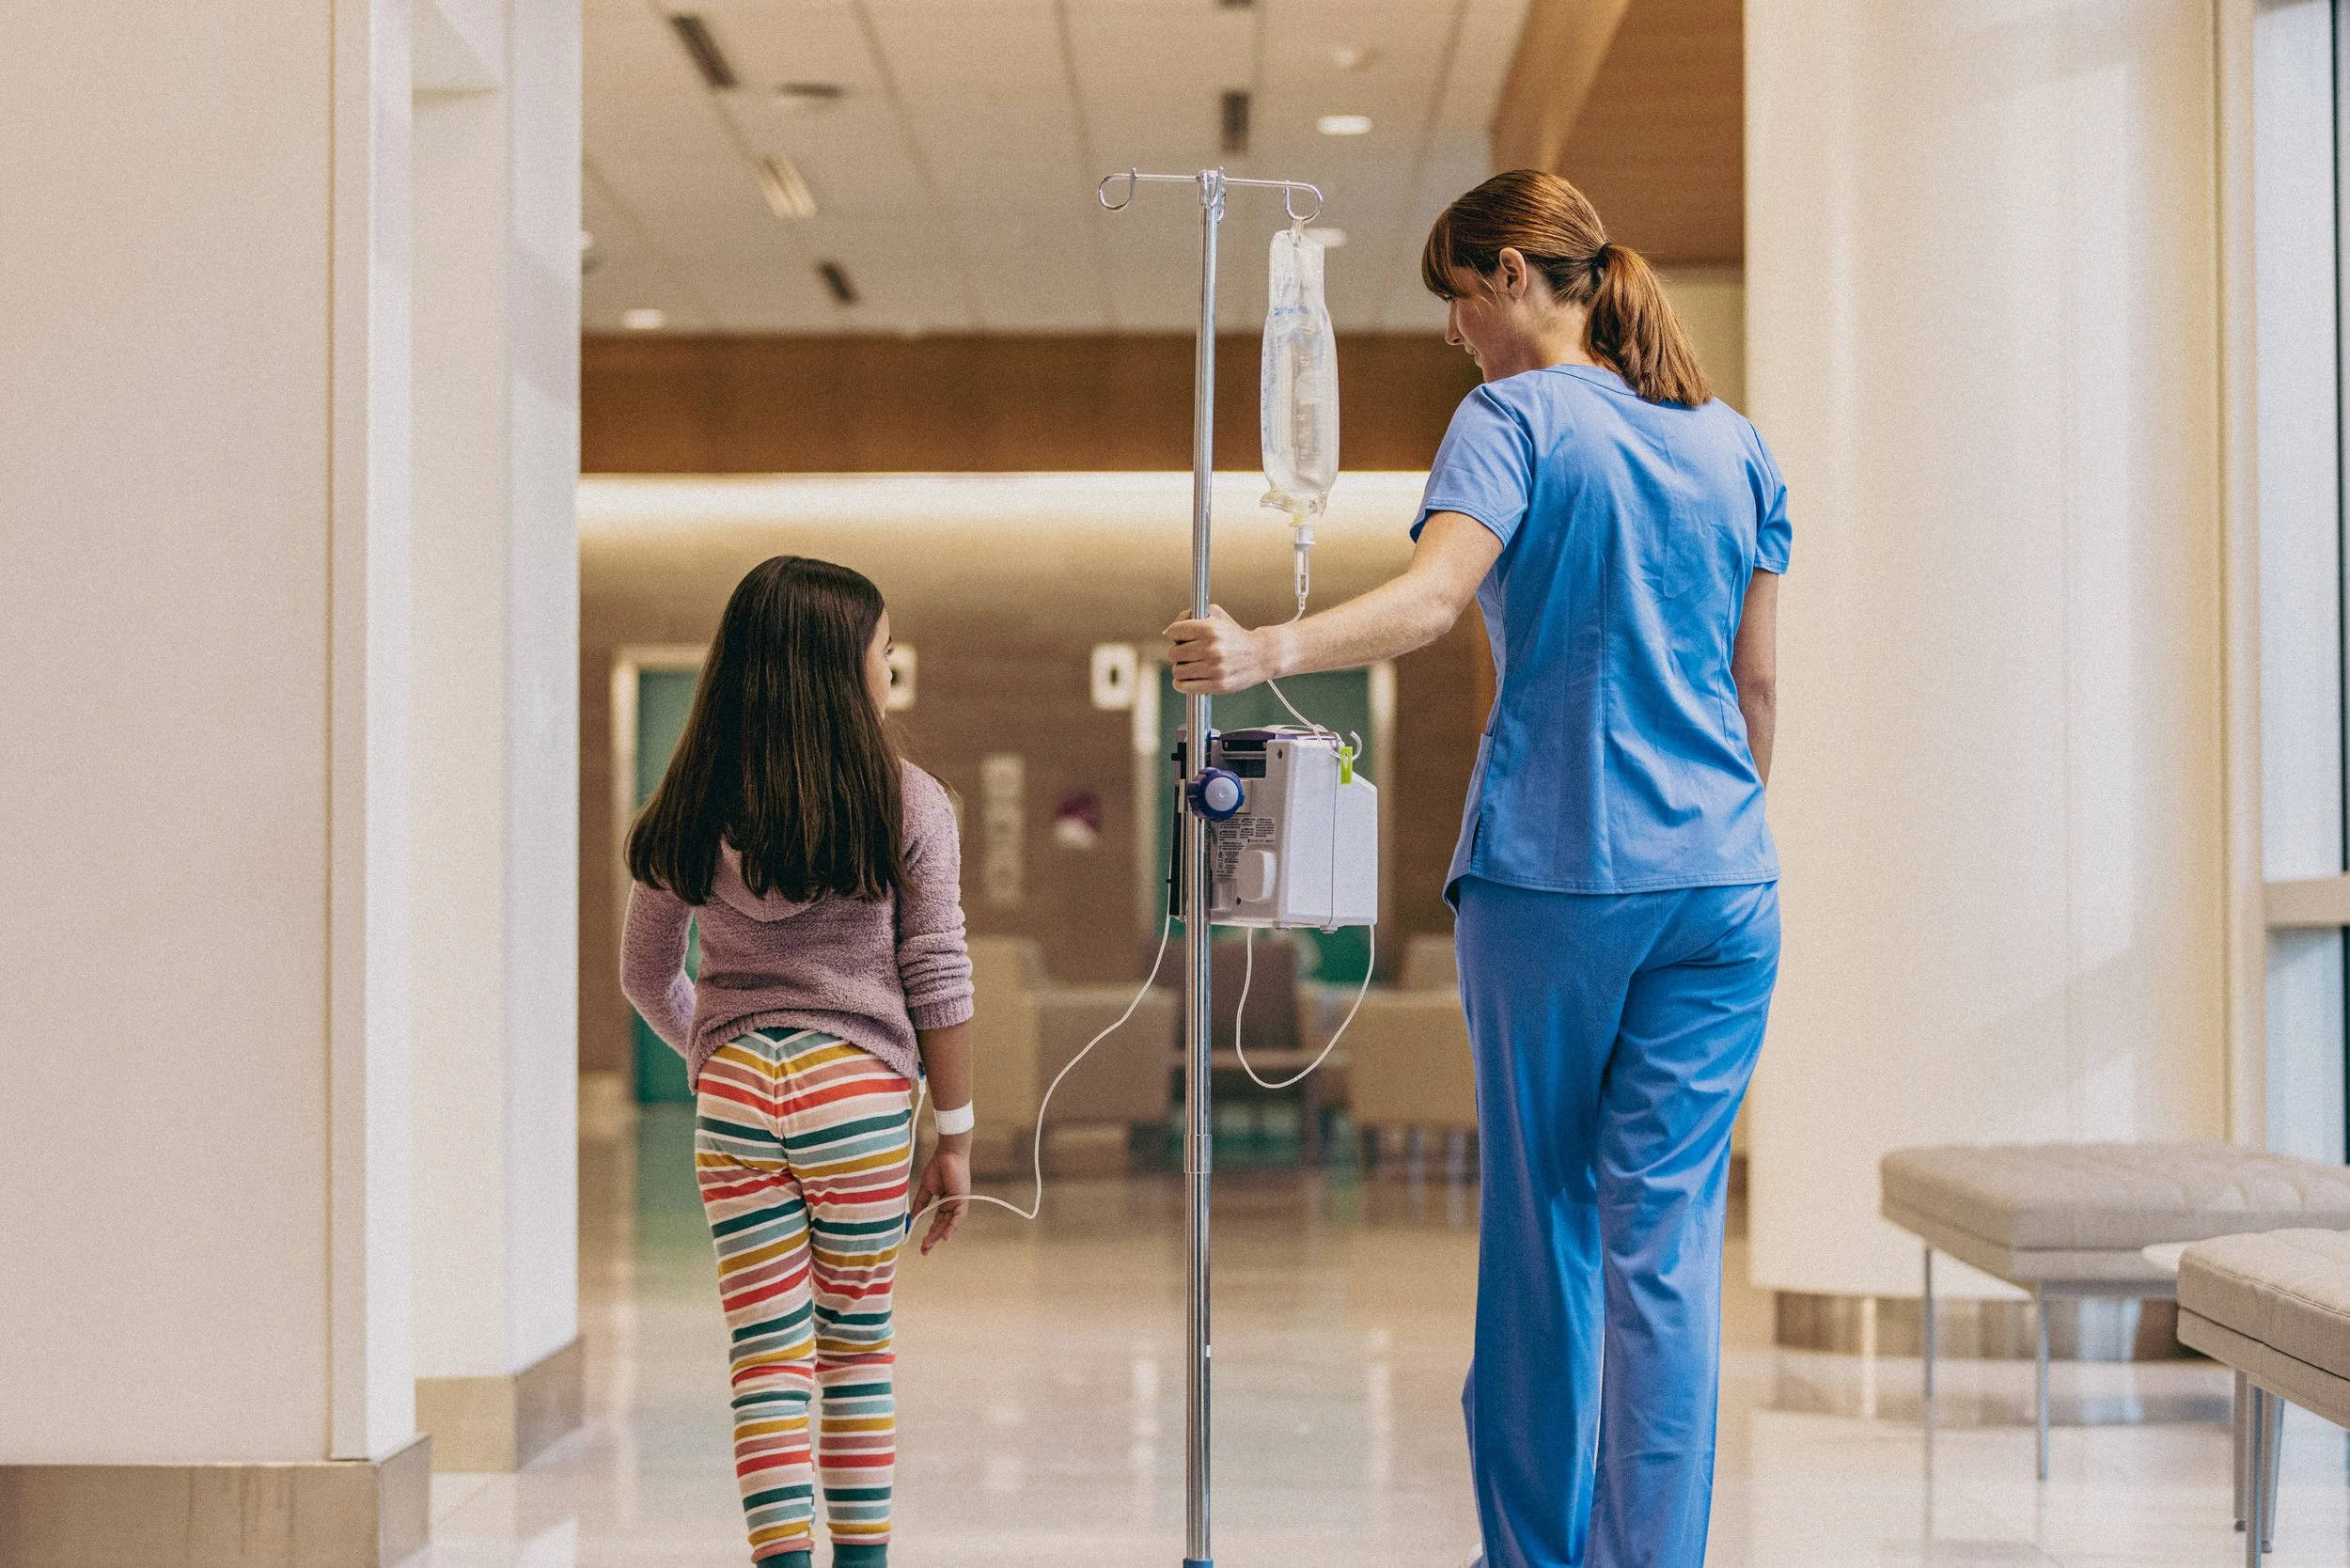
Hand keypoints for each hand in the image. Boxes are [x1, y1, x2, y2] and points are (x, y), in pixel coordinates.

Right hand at [911, 1137, 970, 1254]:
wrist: (947, 1153)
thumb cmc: (937, 1167)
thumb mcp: (925, 1189)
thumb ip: (920, 1204)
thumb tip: (911, 1219)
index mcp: (944, 1203)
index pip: (937, 1222)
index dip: (929, 1233)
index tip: (921, 1245)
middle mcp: (952, 1205)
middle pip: (943, 1225)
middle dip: (933, 1238)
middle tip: (924, 1250)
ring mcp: (958, 1202)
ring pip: (949, 1223)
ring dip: (939, 1234)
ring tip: (929, 1244)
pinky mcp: (963, 1199)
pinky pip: (958, 1216)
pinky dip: (952, 1226)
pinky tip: (945, 1237)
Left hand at [1165, 605, 1283, 694]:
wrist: (1261, 655)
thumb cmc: (1234, 635)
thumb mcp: (1216, 615)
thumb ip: (1190, 616)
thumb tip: (1167, 633)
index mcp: (1209, 628)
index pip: (1173, 632)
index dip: (1175, 635)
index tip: (1180, 638)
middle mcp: (1211, 648)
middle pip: (1173, 653)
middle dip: (1177, 653)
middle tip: (1187, 654)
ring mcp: (1214, 668)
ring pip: (1177, 671)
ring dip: (1180, 669)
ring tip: (1190, 666)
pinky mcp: (1217, 685)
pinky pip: (1185, 686)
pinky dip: (1181, 684)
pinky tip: (1188, 679)